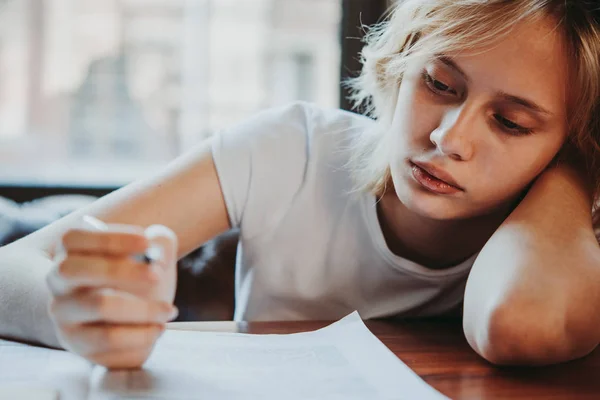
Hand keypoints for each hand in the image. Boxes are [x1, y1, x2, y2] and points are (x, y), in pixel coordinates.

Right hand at [46, 220, 178, 368]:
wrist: (134, 321)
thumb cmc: (140, 278)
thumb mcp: (152, 254)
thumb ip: (160, 242)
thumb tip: (158, 255)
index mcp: (71, 252)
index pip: (74, 239)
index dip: (110, 238)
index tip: (146, 243)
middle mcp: (58, 283)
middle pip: (74, 270)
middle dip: (120, 270)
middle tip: (157, 275)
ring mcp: (64, 315)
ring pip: (100, 306)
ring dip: (143, 308)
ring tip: (168, 311)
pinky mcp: (78, 344)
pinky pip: (109, 339)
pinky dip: (141, 334)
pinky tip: (158, 329)